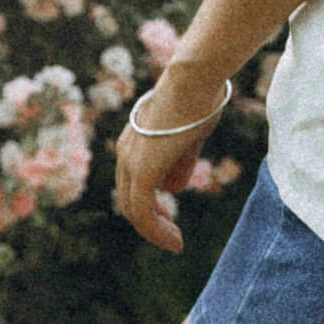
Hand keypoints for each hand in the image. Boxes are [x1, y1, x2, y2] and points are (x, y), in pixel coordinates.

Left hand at [110, 63, 230, 255]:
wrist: (193, 80)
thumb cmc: (197, 99)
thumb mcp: (189, 137)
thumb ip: (180, 162)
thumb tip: (174, 189)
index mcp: (135, 141)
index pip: (133, 182)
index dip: (150, 204)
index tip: (170, 217)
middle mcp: (126, 152)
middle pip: (129, 200)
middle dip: (151, 222)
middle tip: (172, 237)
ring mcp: (131, 162)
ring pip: (134, 210)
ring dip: (155, 231)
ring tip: (175, 243)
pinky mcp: (141, 172)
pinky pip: (143, 212)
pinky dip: (156, 231)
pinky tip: (174, 241)